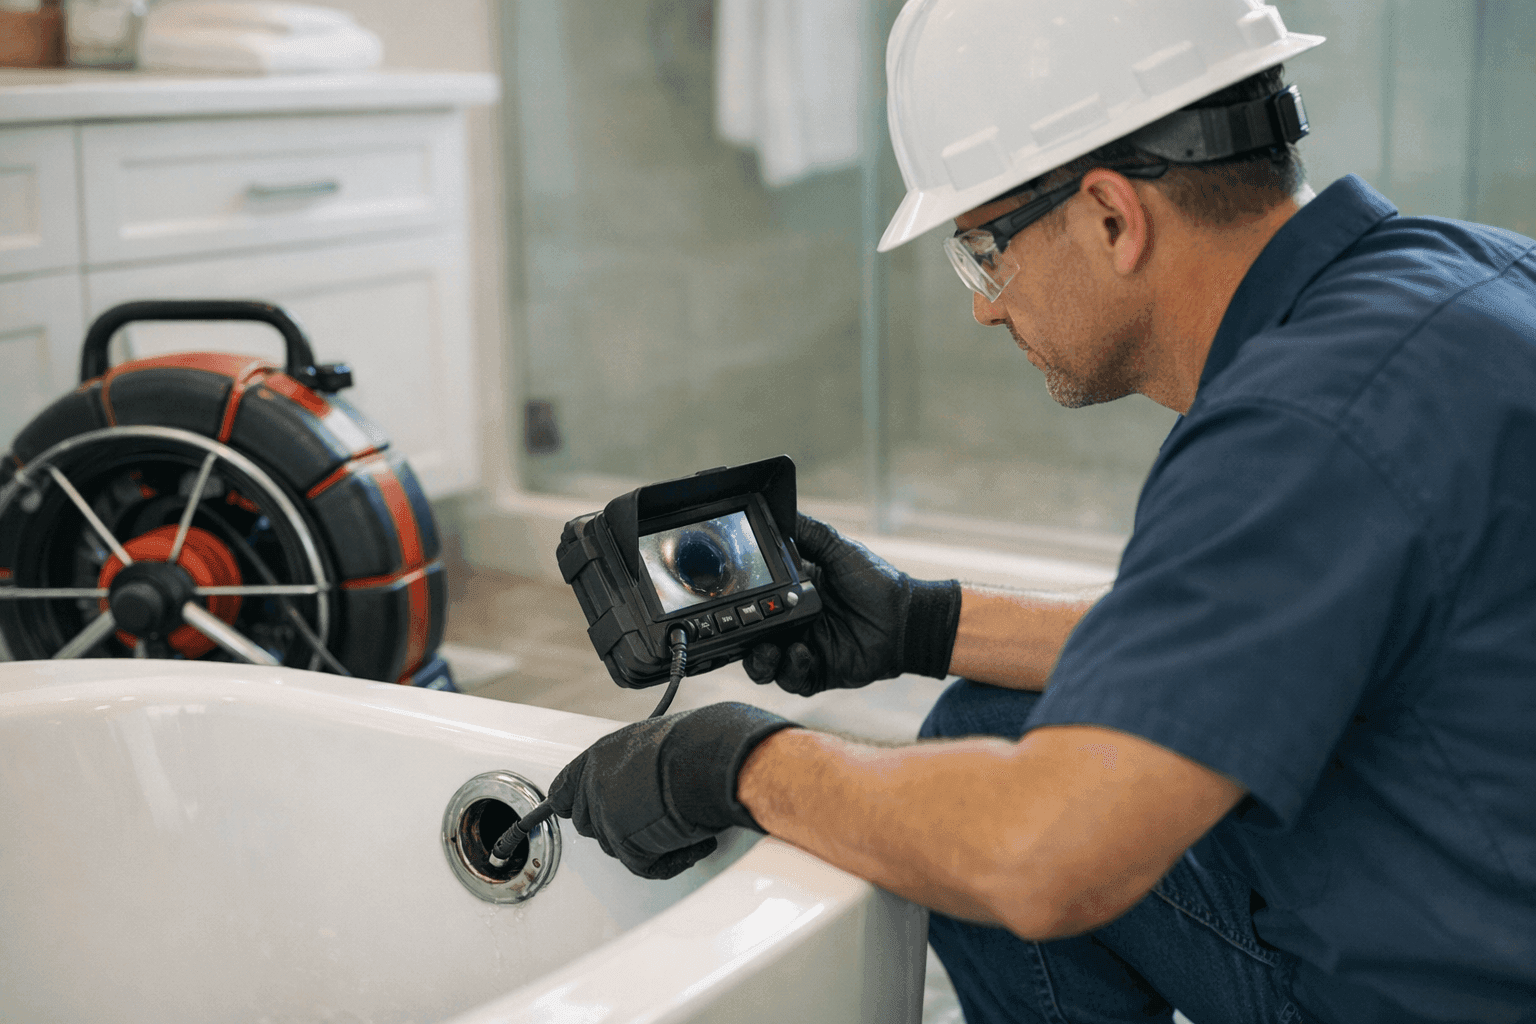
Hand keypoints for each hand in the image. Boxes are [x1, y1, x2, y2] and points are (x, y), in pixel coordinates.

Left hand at [547, 702, 796, 878]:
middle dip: (614, 825)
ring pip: (614, 846)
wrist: (705, 761)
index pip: (565, 788)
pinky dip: (669, 862)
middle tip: (647, 820)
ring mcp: (608, 818)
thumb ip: (635, 764)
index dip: (569, 801)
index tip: (565, 809)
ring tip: (679, 828)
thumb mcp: (653, 741)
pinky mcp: (627, 845)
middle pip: (588, 822)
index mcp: (599, 757)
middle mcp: (596, 787)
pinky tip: (692, 848)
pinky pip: (642, 866)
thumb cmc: (693, 744)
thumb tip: (645, 778)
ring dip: (644, 843)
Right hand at [744, 514, 961, 695]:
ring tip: (767, 649)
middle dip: (740, 638)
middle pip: (749, 637)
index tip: (731, 597)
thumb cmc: (877, 583)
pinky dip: (791, 668)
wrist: (906, 618)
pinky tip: (801, 652)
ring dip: (759, 661)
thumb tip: (779, 511)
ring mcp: (801, 650)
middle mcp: (790, 624)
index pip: (751, 602)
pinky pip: (792, 679)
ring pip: (763, 665)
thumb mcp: (839, 549)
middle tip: (741, 629)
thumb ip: (808, 532)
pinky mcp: (816, 672)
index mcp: (789, 595)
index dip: (737, 604)